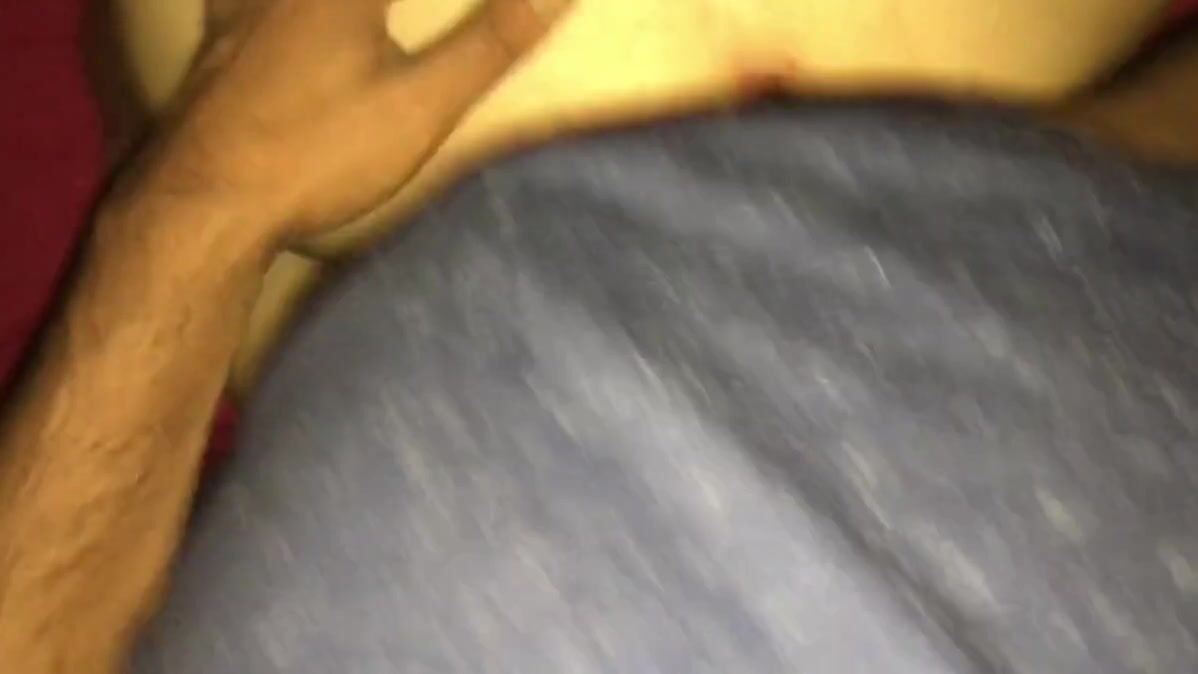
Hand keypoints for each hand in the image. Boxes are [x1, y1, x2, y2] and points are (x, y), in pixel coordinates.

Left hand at [130, 0, 568, 248]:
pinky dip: (258, 3)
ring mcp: (241, 10)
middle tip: (401, 20)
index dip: (470, 0)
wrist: (205, 203)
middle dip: (392, 6)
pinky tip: (261, 13)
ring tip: (369, 22)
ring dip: (341, 9)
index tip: (509, 1)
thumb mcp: (421, 106)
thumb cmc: (319, 153)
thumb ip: (489, 44)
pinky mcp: (216, 44)